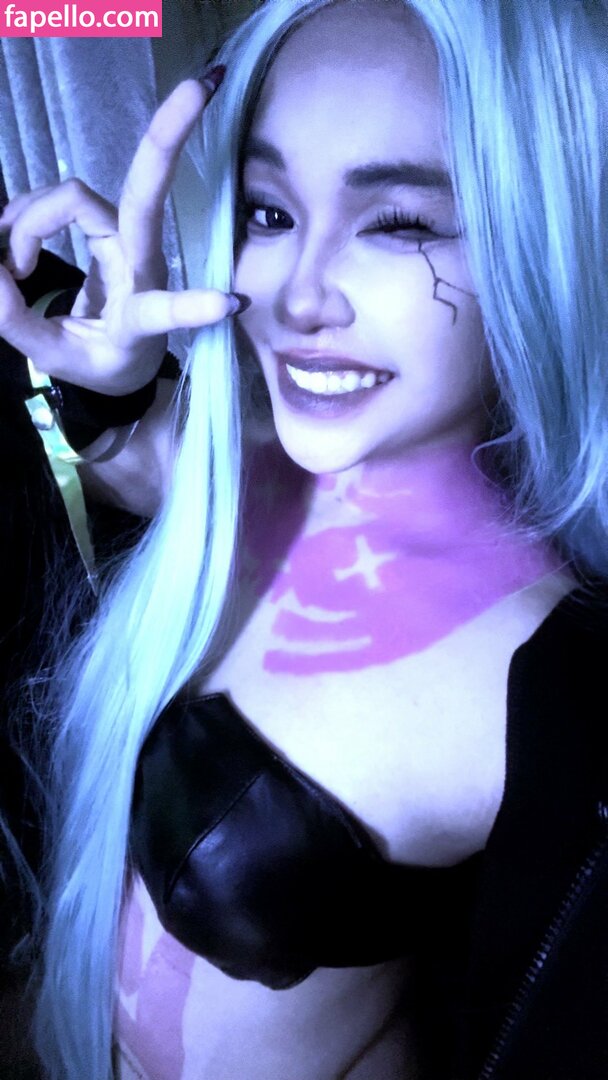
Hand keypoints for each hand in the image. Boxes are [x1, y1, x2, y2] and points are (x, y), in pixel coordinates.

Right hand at [0, 74, 238, 395]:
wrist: (120, 358)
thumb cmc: (102, 361)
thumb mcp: (58, 358)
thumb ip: (18, 322)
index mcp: (140, 319)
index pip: (163, 310)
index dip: (192, 307)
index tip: (230, 303)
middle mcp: (142, 266)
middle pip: (147, 193)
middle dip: (170, 135)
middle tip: (202, 83)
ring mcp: (125, 237)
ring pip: (71, 197)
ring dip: (25, 224)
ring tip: (8, 271)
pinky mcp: (106, 223)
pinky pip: (55, 202)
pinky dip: (22, 221)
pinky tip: (9, 254)